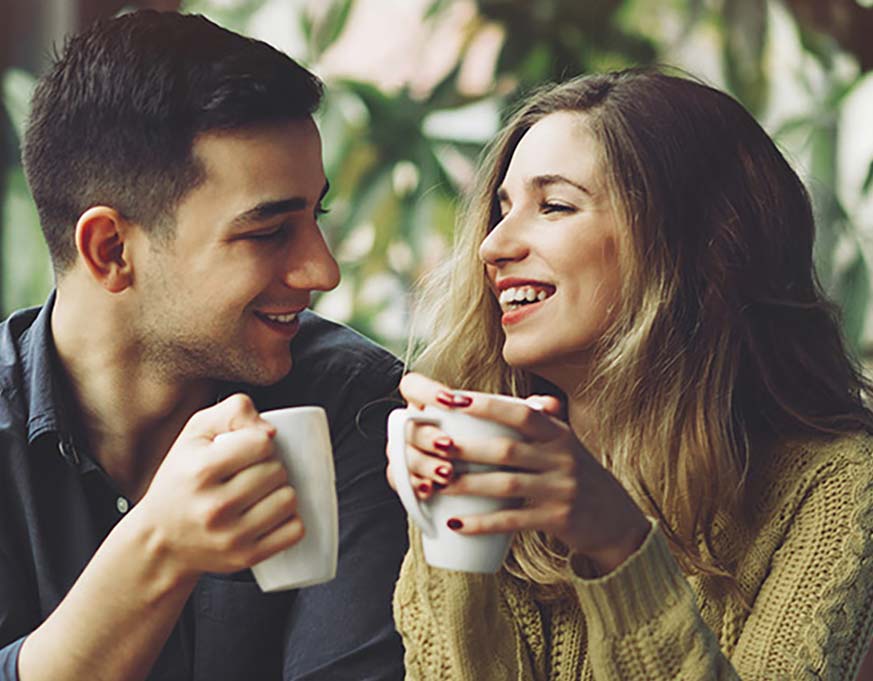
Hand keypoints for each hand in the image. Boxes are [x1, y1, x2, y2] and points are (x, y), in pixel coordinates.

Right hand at [130, 394, 303, 579]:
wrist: (159, 540)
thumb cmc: (181, 479)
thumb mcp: (196, 433)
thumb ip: (234, 411)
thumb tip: (272, 431)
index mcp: (199, 471)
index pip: (262, 443)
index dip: (260, 442)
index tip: (246, 450)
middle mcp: (214, 506)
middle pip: (277, 471)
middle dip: (271, 466)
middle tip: (252, 473)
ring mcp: (230, 537)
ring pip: (289, 500)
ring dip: (282, 492)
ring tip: (261, 493)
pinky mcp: (244, 558)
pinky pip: (294, 530)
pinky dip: (290, 520)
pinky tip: (271, 514)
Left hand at [392, 373, 649, 573]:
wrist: (617, 521)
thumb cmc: (581, 478)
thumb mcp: (569, 445)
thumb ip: (547, 423)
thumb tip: (529, 400)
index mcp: (560, 434)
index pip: (521, 412)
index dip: (486, 405)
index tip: (452, 399)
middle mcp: (563, 458)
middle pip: (506, 449)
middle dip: (466, 447)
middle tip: (433, 444)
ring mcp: (561, 490)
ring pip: (505, 485)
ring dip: (467, 485)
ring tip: (435, 483)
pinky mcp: (558, 519)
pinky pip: (513, 520)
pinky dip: (482, 522)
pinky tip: (456, 523)